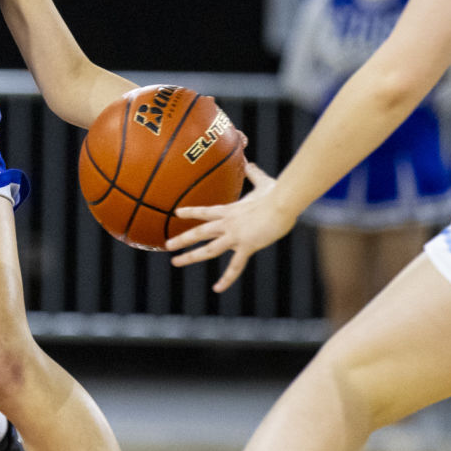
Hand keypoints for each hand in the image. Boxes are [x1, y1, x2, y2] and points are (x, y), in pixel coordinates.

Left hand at [165, 162, 291, 292]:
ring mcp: (234, 236)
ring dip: (190, 256)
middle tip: (167, 245)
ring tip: (175, 262)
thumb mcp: (263, 182)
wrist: (283, 203)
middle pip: (199, 232)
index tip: (176, 213)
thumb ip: (254, 174)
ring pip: (208, 249)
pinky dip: (226, 279)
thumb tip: (249, 162)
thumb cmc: (277, 192)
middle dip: (182, 239)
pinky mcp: (246, 246)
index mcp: (230, 210)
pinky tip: (217, 288)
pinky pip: (235, 267)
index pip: (205, 211)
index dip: (191, 212)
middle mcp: (227, 223)